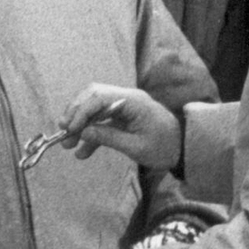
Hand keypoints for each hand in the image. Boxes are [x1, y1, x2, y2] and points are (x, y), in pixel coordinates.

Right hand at [58, 85, 180, 168]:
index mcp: (132, 101)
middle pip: (92, 97)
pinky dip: (90, 134)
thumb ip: (108, 137)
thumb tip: (83, 132)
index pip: (99, 98)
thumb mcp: (136, 147)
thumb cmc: (165, 147)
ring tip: (68, 144)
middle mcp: (126, 98)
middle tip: (63, 133)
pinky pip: (101, 120)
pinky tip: (83, 152)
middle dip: (75, 114)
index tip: (68, 129)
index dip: (80, 112)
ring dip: (80, 124)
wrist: (184, 149)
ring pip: (94, 108)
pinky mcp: (122, 116)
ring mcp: (123, 106)